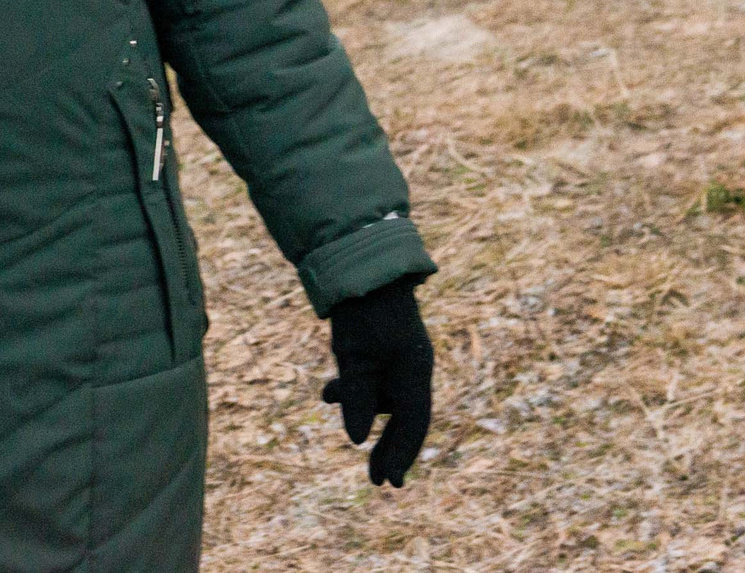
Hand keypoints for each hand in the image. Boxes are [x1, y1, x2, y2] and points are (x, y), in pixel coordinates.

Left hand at [320, 277, 433, 487]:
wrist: (360, 262)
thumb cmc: (361, 311)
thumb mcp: (355, 358)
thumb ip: (357, 399)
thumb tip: (357, 440)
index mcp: (414, 370)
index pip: (413, 424)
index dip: (402, 455)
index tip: (389, 483)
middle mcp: (412, 365)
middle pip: (404, 417)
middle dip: (388, 446)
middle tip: (376, 480)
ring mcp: (398, 354)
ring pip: (385, 396)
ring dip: (365, 411)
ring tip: (339, 414)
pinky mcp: (382, 344)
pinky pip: (374, 377)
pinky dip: (356, 389)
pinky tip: (330, 390)